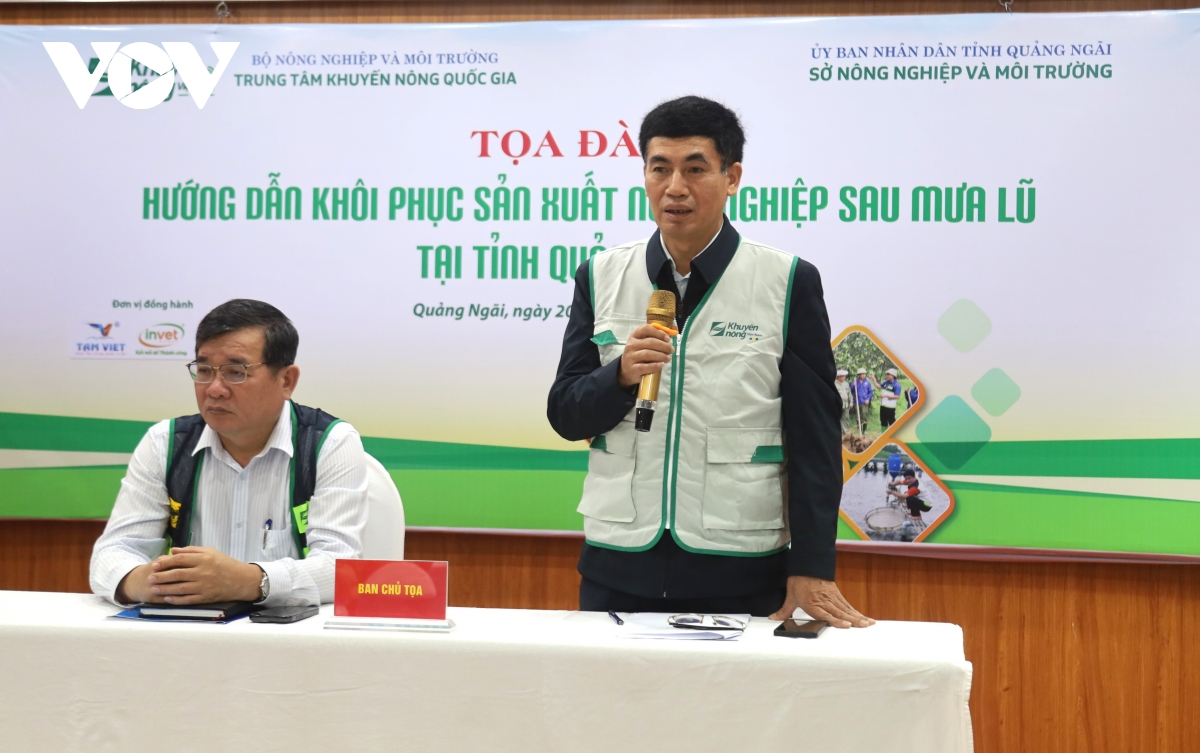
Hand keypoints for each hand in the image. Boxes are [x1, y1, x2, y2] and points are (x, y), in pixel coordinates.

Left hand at [145, 546, 262, 604]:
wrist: (241, 580)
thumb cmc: (225, 564)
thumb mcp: (210, 552)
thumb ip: (191, 550)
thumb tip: (172, 551)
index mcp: (204, 559)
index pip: (180, 560)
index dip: (165, 563)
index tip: (155, 565)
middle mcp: (203, 572)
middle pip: (177, 574)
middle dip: (161, 576)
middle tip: (150, 578)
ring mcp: (204, 586)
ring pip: (180, 588)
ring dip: (165, 589)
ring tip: (154, 589)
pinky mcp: (206, 597)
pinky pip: (188, 599)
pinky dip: (176, 599)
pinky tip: (167, 598)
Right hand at [617, 324, 673, 388]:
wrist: (627, 370)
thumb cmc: (640, 354)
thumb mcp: (645, 343)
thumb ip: (658, 336)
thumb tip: (674, 329)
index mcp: (635, 335)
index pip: (646, 329)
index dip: (659, 333)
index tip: (668, 338)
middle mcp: (631, 345)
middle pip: (650, 342)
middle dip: (663, 346)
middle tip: (671, 350)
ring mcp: (630, 357)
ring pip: (648, 354)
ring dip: (661, 356)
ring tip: (668, 358)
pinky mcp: (632, 369)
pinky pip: (645, 366)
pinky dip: (655, 366)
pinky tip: (661, 365)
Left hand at [769, 575, 873, 628]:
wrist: (806, 565)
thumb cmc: (798, 582)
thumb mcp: (790, 596)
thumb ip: (784, 611)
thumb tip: (773, 618)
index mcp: (813, 603)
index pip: (826, 614)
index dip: (837, 620)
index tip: (847, 625)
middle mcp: (825, 601)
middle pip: (841, 612)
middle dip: (853, 620)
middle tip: (865, 626)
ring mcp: (832, 598)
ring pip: (846, 609)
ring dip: (858, 616)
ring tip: (869, 623)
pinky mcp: (837, 594)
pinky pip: (847, 605)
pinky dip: (855, 611)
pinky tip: (863, 617)